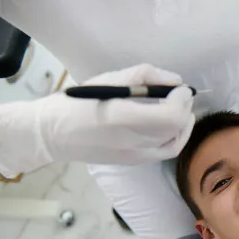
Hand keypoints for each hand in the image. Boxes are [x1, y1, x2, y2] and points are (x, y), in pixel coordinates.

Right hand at [0, 64, 194, 176]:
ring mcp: (135, 155)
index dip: (182, 100)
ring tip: (180, 108)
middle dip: (184, 108)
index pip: (170, 116)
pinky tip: (175, 126)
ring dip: (183, 123)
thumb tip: (175, 81)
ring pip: (175, 141)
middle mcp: (132, 141)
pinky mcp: (134, 162)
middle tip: (180, 95)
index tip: (180, 88)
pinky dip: (177, 138)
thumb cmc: (79, 102)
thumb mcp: (109, 80)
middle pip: (175, 128)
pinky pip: (166, 152)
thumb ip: (144, 76)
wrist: (54, 134)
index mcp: (123, 118)